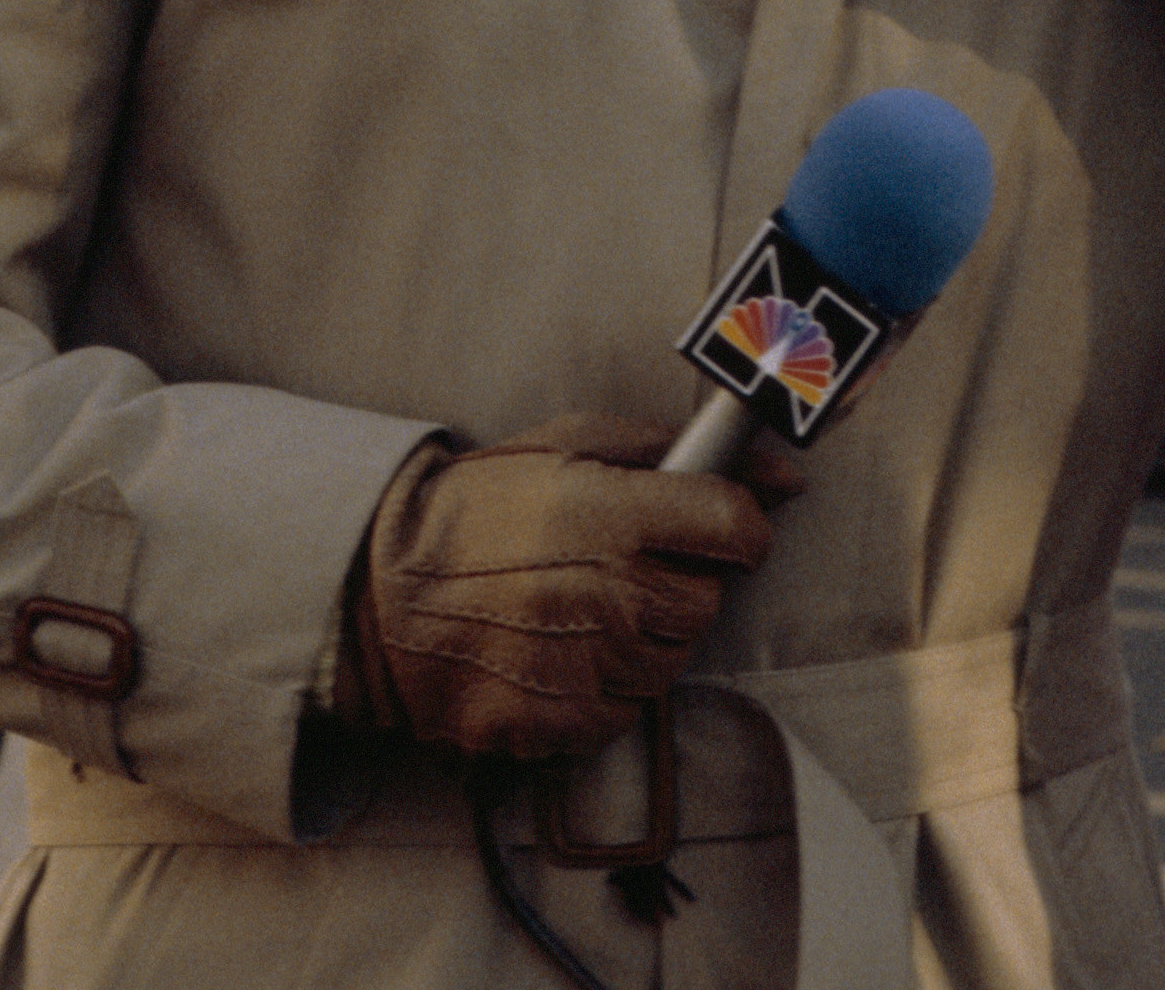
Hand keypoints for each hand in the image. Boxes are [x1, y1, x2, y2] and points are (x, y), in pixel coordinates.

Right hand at [335, 413, 792, 762]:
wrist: (382, 591)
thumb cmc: (480, 505)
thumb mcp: (568, 442)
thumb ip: (675, 450)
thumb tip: (782, 473)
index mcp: (614, 514)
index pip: (737, 529)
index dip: (736, 526)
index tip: (715, 525)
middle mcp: (609, 593)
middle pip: (707, 601)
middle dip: (679, 581)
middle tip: (622, 563)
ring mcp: (585, 665)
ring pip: (671, 660)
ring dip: (644, 635)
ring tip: (581, 603)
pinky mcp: (559, 722)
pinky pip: (624, 712)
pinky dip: (605, 686)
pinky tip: (560, 649)